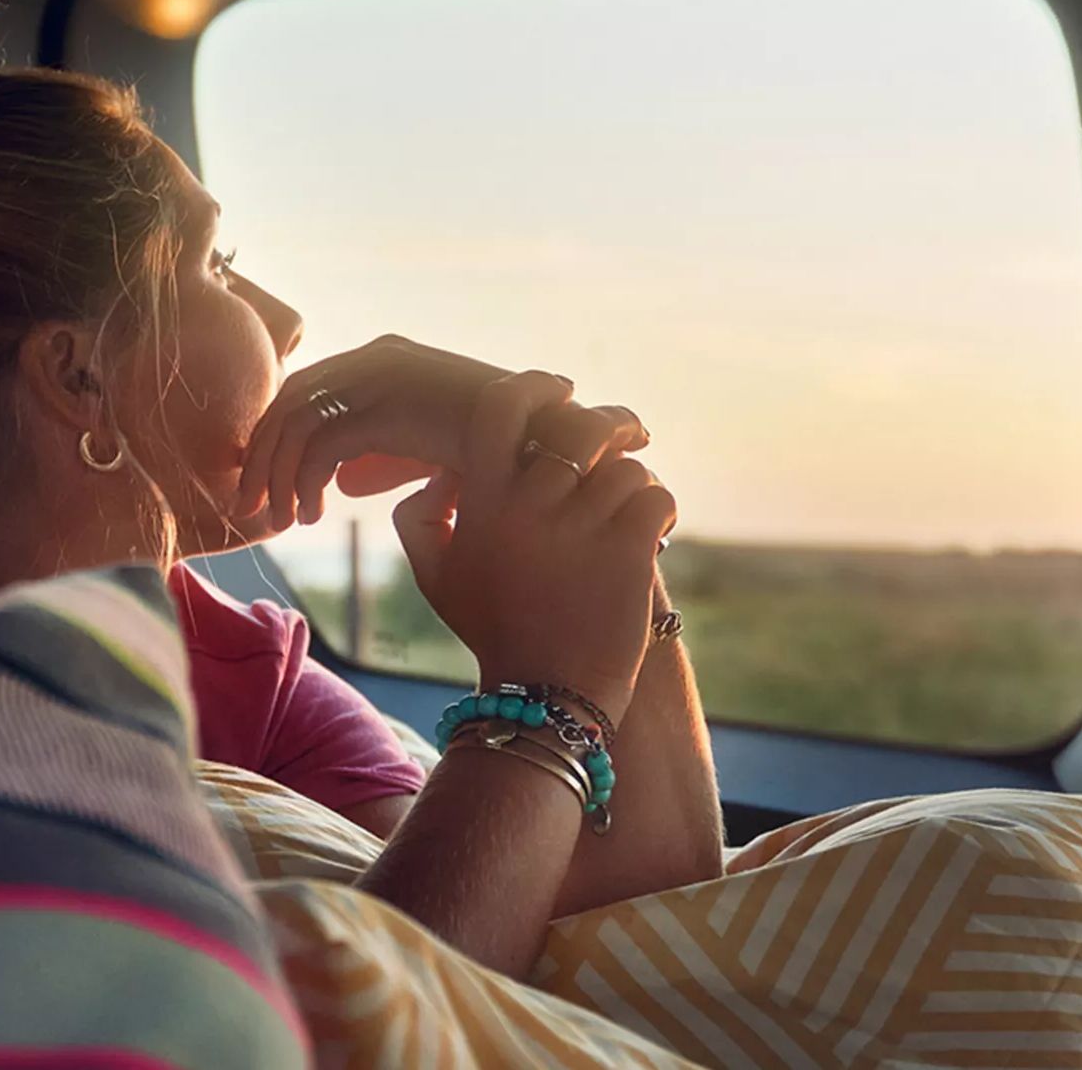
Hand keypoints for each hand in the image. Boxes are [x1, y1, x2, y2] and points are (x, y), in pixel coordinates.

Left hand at [235, 334, 648, 531]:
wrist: (547, 443)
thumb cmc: (498, 452)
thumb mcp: (431, 444)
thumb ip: (385, 451)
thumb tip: (346, 478)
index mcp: (385, 356)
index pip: (308, 388)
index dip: (278, 436)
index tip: (268, 482)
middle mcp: (376, 357)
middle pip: (290, 402)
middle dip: (263, 458)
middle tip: (252, 508)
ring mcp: (380, 378)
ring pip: (295, 425)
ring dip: (277, 477)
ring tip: (281, 522)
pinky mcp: (385, 408)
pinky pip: (319, 448)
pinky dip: (304, 484)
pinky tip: (312, 517)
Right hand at [393, 371, 675, 720]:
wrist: (546, 696)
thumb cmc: (494, 630)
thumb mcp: (437, 577)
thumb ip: (420, 519)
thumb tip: (441, 474)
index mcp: (484, 501)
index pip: (502, 408)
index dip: (534, 386)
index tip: (559, 389)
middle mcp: (529, 505)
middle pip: (578, 426)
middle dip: (610, 425)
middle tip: (627, 434)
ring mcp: (580, 526)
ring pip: (623, 466)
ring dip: (632, 484)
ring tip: (628, 515)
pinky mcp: (627, 550)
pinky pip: (655, 495)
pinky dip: (661, 511)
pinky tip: (654, 536)